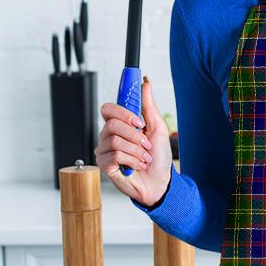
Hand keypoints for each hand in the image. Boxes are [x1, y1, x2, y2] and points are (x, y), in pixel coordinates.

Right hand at [95, 75, 172, 204]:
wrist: (160, 182)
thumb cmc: (158, 157)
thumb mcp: (158, 128)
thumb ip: (148, 106)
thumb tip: (145, 83)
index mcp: (120, 125)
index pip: (109, 109)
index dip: (122, 112)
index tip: (139, 120)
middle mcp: (109, 136)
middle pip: (112, 124)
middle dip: (135, 134)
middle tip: (146, 143)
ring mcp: (105, 150)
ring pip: (116, 140)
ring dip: (137, 150)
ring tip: (144, 158)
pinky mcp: (105, 165)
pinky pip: (116, 155)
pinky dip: (133, 161)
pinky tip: (137, 166)